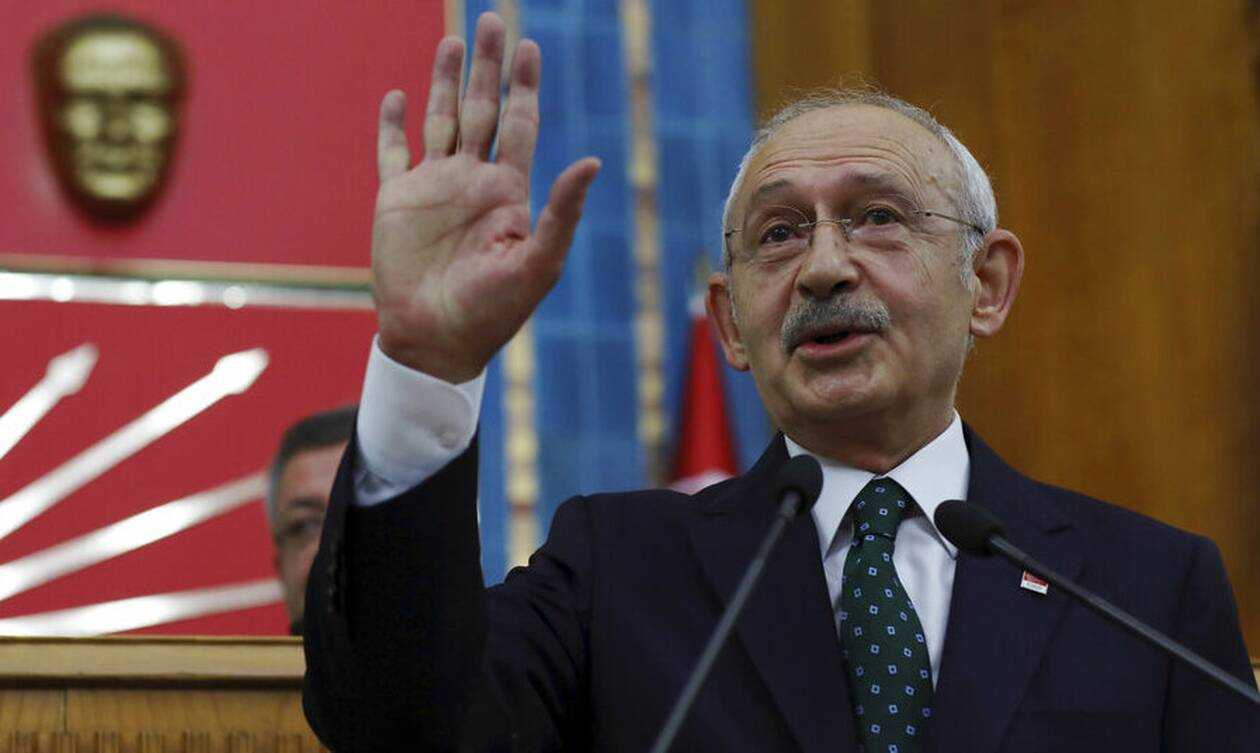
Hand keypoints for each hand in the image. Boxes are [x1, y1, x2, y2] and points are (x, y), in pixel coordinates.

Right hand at [371, 12, 600, 382]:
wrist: (436, 341)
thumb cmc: (492, 312)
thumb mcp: (537, 264)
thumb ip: (562, 213)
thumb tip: (593, 161)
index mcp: (507, 192)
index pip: (518, 125)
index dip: (523, 87)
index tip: (529, 48)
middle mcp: (472, 182)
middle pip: (482, 110)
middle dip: (488, 67)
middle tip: (492, 22)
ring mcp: (433, 189)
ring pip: (441, 120)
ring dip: (446, 82)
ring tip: (453, 41)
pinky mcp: (396, 201)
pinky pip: (392, 153)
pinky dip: (393, 125)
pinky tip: (398, 95)